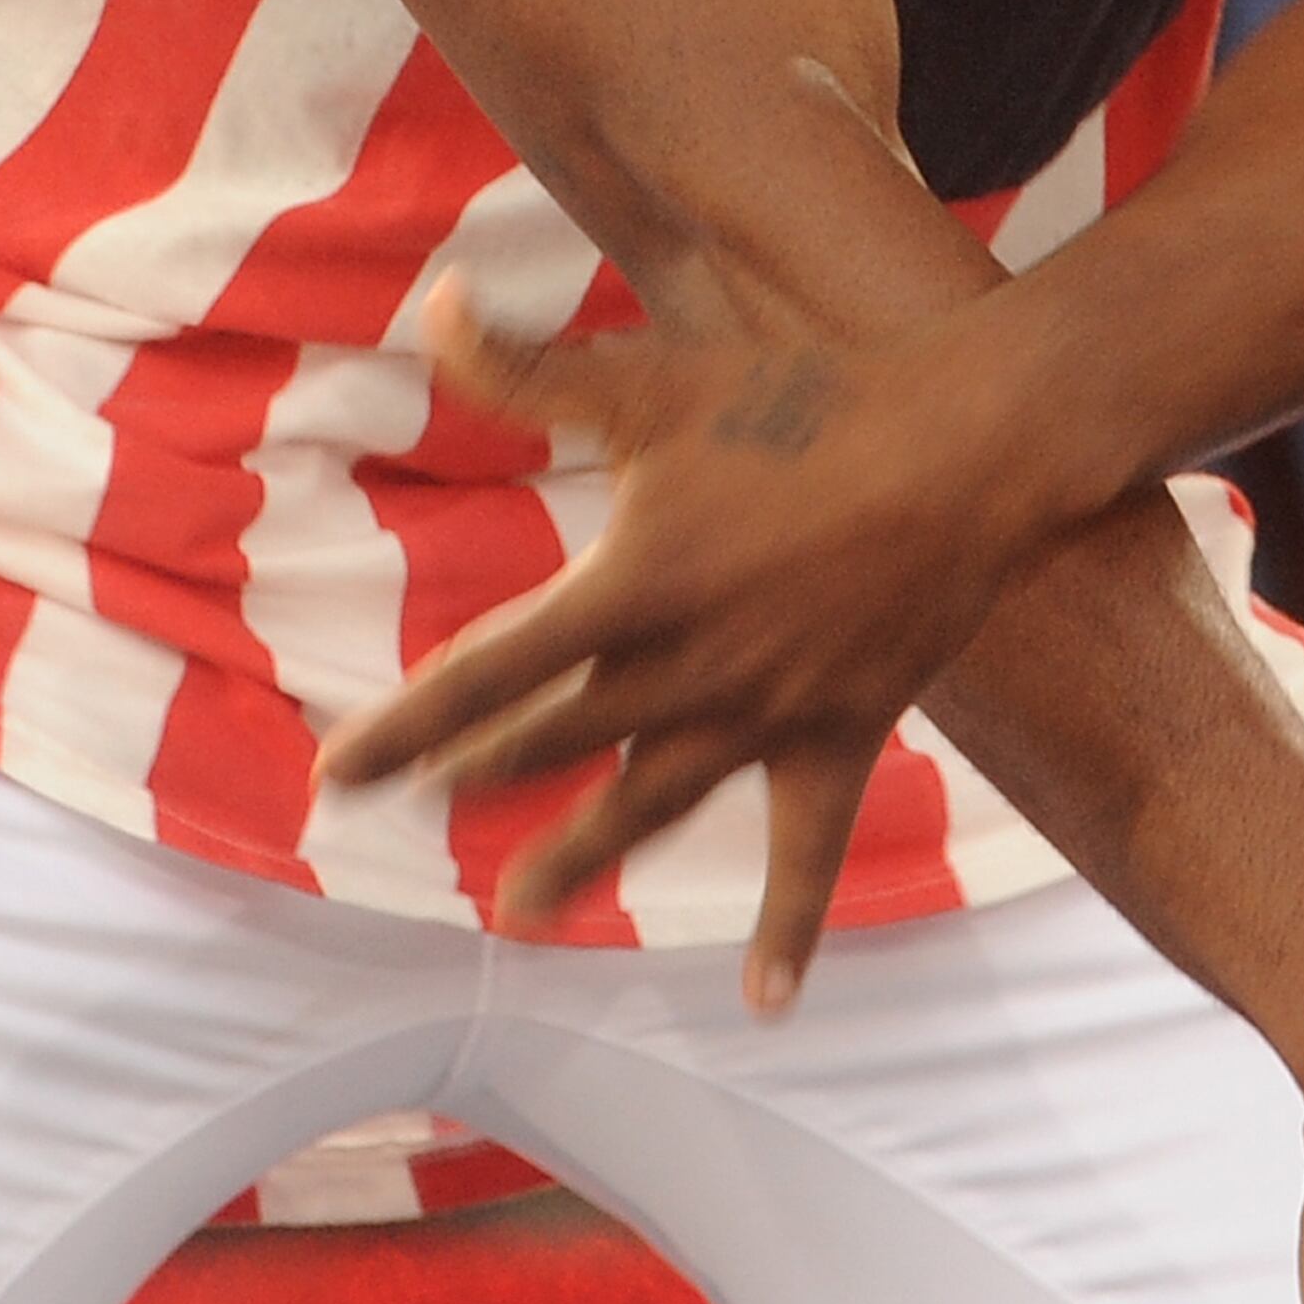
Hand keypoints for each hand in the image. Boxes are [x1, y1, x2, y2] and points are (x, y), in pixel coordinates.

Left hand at [317, 282, 1071, 1005]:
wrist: (965, 446)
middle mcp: (687, 669)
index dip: (404, 729)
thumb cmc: (803, 399)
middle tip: (417, 803)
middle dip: (478, 773)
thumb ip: (528, 365)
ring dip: (580, 859)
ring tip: (522, 910)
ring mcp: (764, 716)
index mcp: (631, 585)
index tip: (338, 777)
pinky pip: (807, 855)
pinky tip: (765, 1005)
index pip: (488, 676)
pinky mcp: (839, 739)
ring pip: (650, 807)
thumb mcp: (652, 377)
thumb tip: (429, 298)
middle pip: (556, 742)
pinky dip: (788, 931)